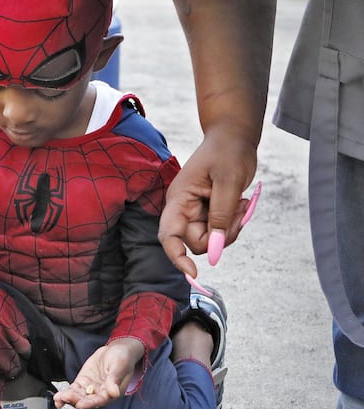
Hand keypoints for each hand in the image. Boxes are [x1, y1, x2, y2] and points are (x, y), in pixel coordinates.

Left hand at [53, 337, 143, 408]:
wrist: (117, 350)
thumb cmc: (123, 358)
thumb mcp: (120, 366)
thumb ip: (115, 379)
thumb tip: (115, 393)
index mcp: (111, 393)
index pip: (100, 401)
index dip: (90, 403)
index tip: (81, 404)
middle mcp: (100, 393)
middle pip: (86, 401)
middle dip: (76, 401)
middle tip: (67, 398)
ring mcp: (90, 388)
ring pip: (78, 397)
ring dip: (68, 399)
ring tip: (59, 398)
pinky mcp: (83, 381)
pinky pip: (74, 389)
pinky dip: (66, 394)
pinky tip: (59, 397)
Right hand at [158, 127, 256, 275]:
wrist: (233, 135)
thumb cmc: (228, 151)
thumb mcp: (228, 182)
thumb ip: (221, 217)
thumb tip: (214, 250)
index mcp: (179, 199)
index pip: (168, 236)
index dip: (176, 257)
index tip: (193, 273)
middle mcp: (183, 208)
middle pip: (196, 242)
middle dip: (220, 236)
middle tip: (239, 215)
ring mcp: (195, 210)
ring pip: (210, 239)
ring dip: (230, 228)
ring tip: (241, 204)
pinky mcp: (208, 211)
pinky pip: (219, 230)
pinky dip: (233, 223)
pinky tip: (239, 203)